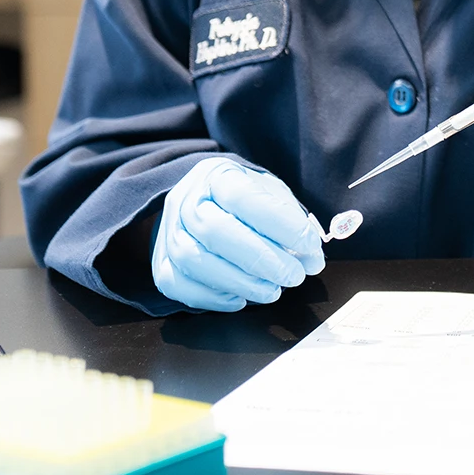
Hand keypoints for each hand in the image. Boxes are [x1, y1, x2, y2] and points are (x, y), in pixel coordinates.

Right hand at [152, 158, 324, 311]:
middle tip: (294, 276)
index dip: (280, 224)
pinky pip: (178, 285)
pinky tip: (241, 299)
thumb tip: (313, 260)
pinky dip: (212, 297)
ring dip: (240, 282)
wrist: (203, 199)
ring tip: (273, 291)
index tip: (310, 245)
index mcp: (217, 175)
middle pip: (216, 231)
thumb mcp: (270, 194)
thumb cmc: (244, 199)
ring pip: (194, 261)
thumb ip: (292, 223)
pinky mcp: (160, 262)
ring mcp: (169, 232)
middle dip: (261, 259)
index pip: (244, 197)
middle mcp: (186, 200)